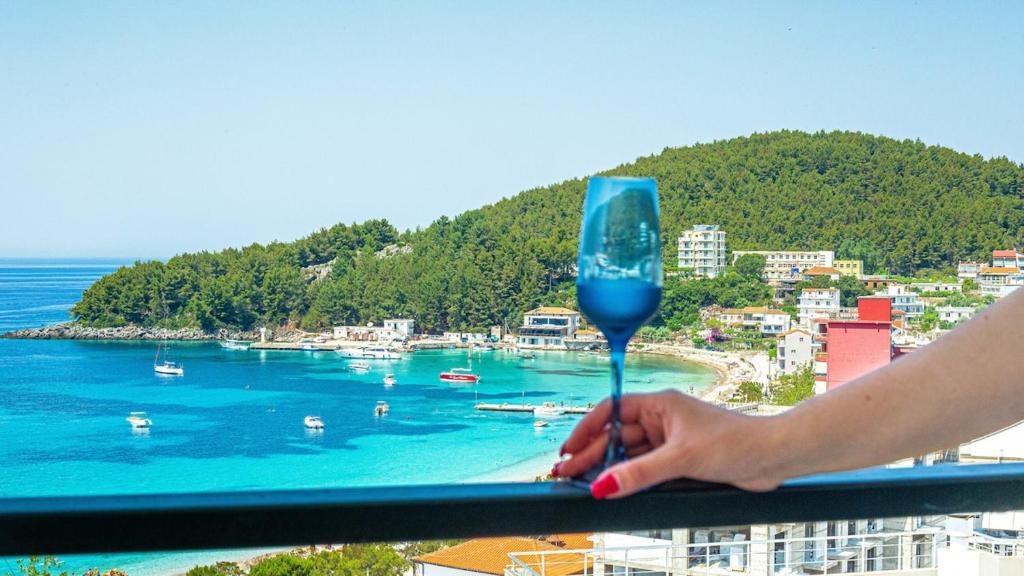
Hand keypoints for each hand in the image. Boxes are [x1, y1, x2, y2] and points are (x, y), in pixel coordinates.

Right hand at [554, 390, 783, 497]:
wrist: (774, 456)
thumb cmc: (735, 442)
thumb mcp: (681, 458)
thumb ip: (639, 473)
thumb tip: (603, 485)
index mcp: (659, 404)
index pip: (611, 412)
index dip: (586, 430)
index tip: (568, 449)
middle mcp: (662, 419)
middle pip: (616, 436)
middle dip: (590, 454)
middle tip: (566, 474)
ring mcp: (670, 440)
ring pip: (630, 455)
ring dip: (608, 468)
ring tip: (583, 484)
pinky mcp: (680, 460)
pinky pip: (646, 468)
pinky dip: (629, 478)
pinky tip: (614, 488)